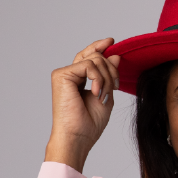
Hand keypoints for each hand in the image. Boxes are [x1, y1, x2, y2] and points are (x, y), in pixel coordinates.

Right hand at [44, 39, 120, 171]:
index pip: (89, 57)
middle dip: (111, 69)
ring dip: (107, 77)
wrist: (78, 136)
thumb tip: (114, 54)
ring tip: (104, 95)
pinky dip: (99, 78)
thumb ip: (109, 75)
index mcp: (78, 79)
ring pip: (95, 60)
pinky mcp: (61, 75)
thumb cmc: (90, 123)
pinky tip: (97, 93)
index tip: (112, 41)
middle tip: (115, 86)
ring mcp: (64, 74)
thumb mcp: (106, 94)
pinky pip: (89, 65)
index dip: (100, 47)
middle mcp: (70, 74)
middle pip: (95, 56)